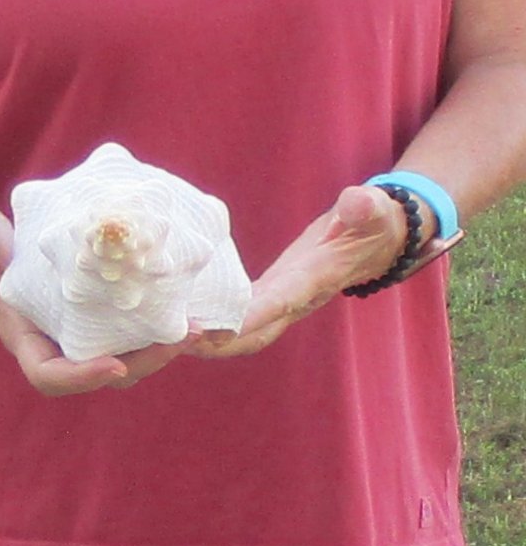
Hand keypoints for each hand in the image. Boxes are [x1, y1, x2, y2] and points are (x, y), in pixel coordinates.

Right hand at [0, 217, 197, 395]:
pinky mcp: (104, 313)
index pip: (51, 375)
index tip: (113, 363)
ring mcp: (86, 331)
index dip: (82, 377)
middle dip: (147, 361)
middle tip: (185, 338)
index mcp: (28, 340)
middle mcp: (61, 344)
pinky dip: (163, 320)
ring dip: (166, 345)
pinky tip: (193, 302)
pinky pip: (136, 327)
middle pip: (106, 370)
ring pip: (130, 353)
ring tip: (203, 326)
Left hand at [190, 185, 426, 358]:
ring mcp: (282, 302)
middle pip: (252, 335)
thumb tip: (355, 201)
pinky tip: (181, 318)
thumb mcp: (374, 210)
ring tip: (165, 340)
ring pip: (243, 334)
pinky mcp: (272, 294)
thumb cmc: (375, 222)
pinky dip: (212, 323)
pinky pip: (239, 318)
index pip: (277, 303)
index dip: (246, 318)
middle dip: (215, 343)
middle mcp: (295, 300)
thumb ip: (365, 207)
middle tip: (172, 342)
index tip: (211, 327)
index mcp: (313, 281)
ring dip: (208, 341)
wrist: (378, 239)